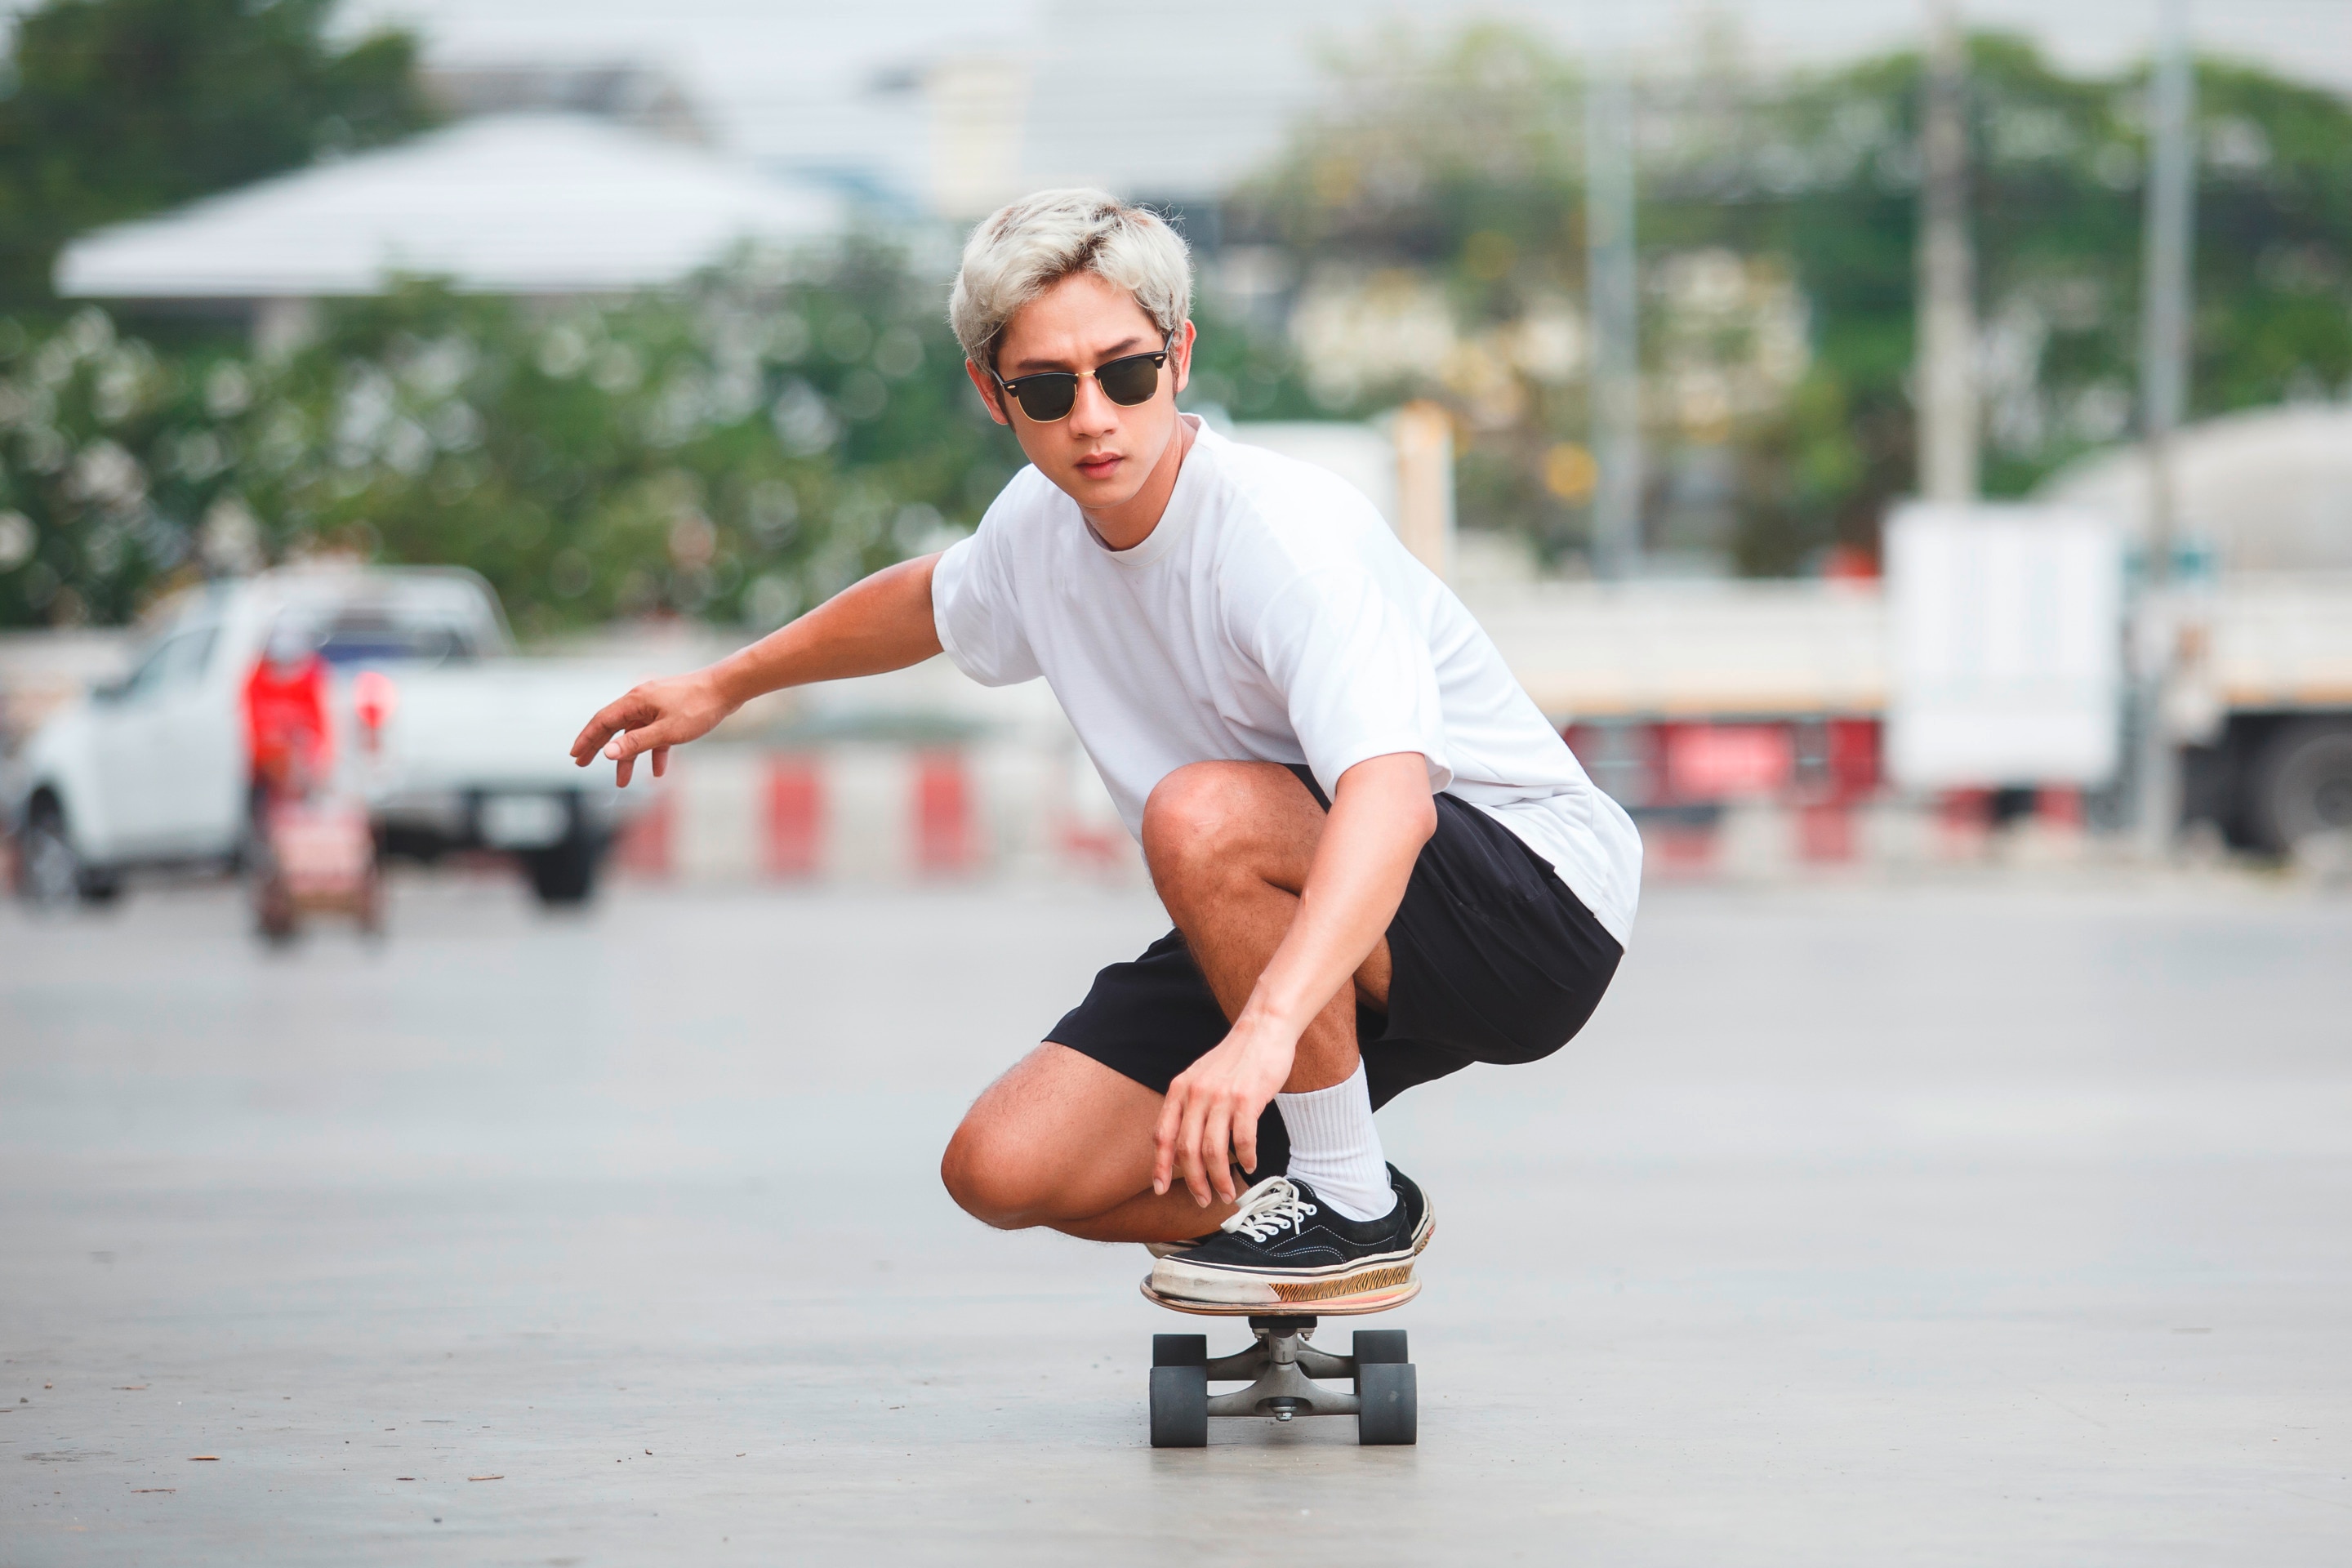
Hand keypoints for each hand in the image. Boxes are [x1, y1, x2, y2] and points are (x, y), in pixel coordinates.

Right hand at [568, 671, 732, 786]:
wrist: (728, 688)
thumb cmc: (699, 707)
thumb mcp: (666, 731)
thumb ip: (636, 742)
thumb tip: (607, 752)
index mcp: (635, 701)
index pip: (602, 721)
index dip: (587, 739)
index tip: (575, 755)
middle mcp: (641, 700)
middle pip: (614, 726)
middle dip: (599, 748)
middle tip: (582, 764)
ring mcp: (656, 705)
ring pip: (636, 733)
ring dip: (630, 757)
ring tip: (622, 781)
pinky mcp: (671, 711)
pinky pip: (656, 733)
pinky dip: (654, 751)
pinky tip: (659, 771)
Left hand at [1153, 1016, 1296, 1206]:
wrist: (1264, 1029)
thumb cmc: (1235, 1058)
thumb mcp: (1200, 1077)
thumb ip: (1189, 1105)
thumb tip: (1183, 1146)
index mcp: (1180, 1089)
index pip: (1163, 1135)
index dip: (1160, 1166)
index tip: (1159, 1189)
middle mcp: (1196, 1094)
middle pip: (1188, 1151)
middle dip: (1194, 1182)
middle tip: (1203, 1200)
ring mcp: (1222, 1097)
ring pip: (1214, 1151)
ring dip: (1220, 1179)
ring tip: (1227, 1193)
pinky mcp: (1247, 1099)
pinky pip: (1244, 1140)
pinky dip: (1247, 1158)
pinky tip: (1251, 1166)